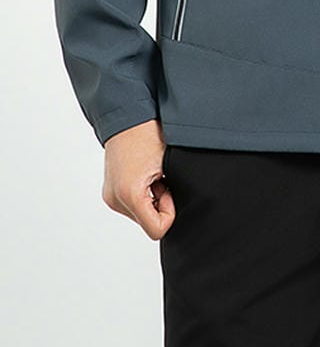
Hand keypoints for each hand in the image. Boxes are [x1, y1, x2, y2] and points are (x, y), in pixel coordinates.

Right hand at [102, 119, 174, 239]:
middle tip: (161, 178)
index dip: (169, 212)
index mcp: (130, 194)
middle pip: (148, 223)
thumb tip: (182, 211)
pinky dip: (143, 194)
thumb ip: (174, 193)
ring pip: (142, 214)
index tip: (168, 188)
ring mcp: (111, 197)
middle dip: (160, 203)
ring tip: (152, 174)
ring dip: (152, 198)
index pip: (157, 230)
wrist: (127, 117)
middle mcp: (116, 199)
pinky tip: (144, 175)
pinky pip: (133, 205)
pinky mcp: (110, 193)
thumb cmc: (148, 134)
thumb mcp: (169, 164)